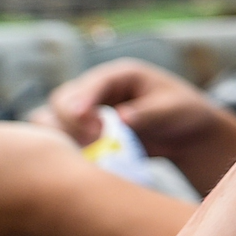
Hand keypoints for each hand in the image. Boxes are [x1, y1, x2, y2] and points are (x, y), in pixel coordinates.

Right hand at [45, 59, 235, 194]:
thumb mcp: (172, 109)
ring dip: (61, 136)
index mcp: (119, 76)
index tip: (89, 125)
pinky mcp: (81, 131)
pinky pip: (58, 137)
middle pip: (61, 100)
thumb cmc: (183, 113)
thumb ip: (147, 113)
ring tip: (87, 150)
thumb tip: (120, 119)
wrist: (185, 134)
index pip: (90, 84)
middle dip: (71, 121)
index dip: (84, 103)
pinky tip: (80, 160)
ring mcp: (85, 110)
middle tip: (95, 141)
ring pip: (50, 118)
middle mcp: (96, 89)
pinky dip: (61, 147)